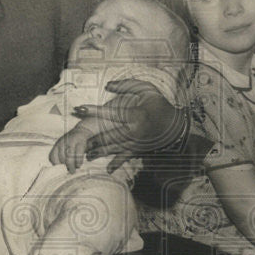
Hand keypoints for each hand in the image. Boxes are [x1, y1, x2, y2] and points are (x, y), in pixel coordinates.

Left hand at [49, 121, 96, 173]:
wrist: (82, 131)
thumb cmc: (73, 143)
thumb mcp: (64, 147)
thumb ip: (62, 156)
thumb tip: (62, 170)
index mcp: (57, 145)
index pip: (53, 157)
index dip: (56, 164)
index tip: (60, 169)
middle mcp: (63, 142)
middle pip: (62, 158)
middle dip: (65, 167)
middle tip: (69, 171)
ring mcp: (72, 142)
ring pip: (69, 157)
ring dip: (72, 166)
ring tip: (74, 170)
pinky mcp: (80, 142)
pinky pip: (78, 155)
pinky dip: (78, 162)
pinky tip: (78, 165)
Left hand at [54, 79, 184, 172]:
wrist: (176, 127)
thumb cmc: (159, 106)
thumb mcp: (148, 90)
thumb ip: (128, 85)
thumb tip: (108, 85)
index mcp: (136, 114)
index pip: (111, 113)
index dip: (94, 111)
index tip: (79, 108)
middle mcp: (135, 130)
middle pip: (109, 135)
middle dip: (93, 138)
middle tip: (78, 140)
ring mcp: (136, 143)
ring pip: (114, 148)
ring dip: (99, 151)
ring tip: (85, 153)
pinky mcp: (139, 150)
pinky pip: (125, 158)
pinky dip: (116, 164)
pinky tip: (107, 169)